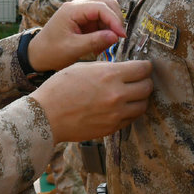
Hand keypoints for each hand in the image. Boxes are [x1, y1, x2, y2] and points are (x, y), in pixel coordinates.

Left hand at [28, 0, 124, 70]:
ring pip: (106, 13)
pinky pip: (102, 22)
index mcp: (72, 10)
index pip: (101, 7)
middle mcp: (78, 7)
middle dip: (115, 21)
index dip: (114, 20)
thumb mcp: (73, 48)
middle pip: (107, 5)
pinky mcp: (84, 20)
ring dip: (110, 29)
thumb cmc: (51, 51)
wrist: (38, 55)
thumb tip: (116, 36)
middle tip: (116, 40)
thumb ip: (95, 41)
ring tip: (102, 47)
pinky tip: (98, 47)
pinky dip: (105, 33)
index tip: (121, 36)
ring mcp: (82, 13)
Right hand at [30, 59, 152, 142]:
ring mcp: (116, 113)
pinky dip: (130, 112)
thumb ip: (106, 68)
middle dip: (145, 81)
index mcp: (110, 75)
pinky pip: (131, 118)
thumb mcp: (83, 67)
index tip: (143, 67)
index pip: (143, 69)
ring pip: (143, 105)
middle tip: (138, 80)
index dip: (145, 66)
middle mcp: (117, 94)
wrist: (47, 115)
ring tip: (131, 94)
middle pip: (147, 87)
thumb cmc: (60, 88)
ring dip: (140, 98)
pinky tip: (121, 107)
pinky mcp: (112, 128)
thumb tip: (123, 69)